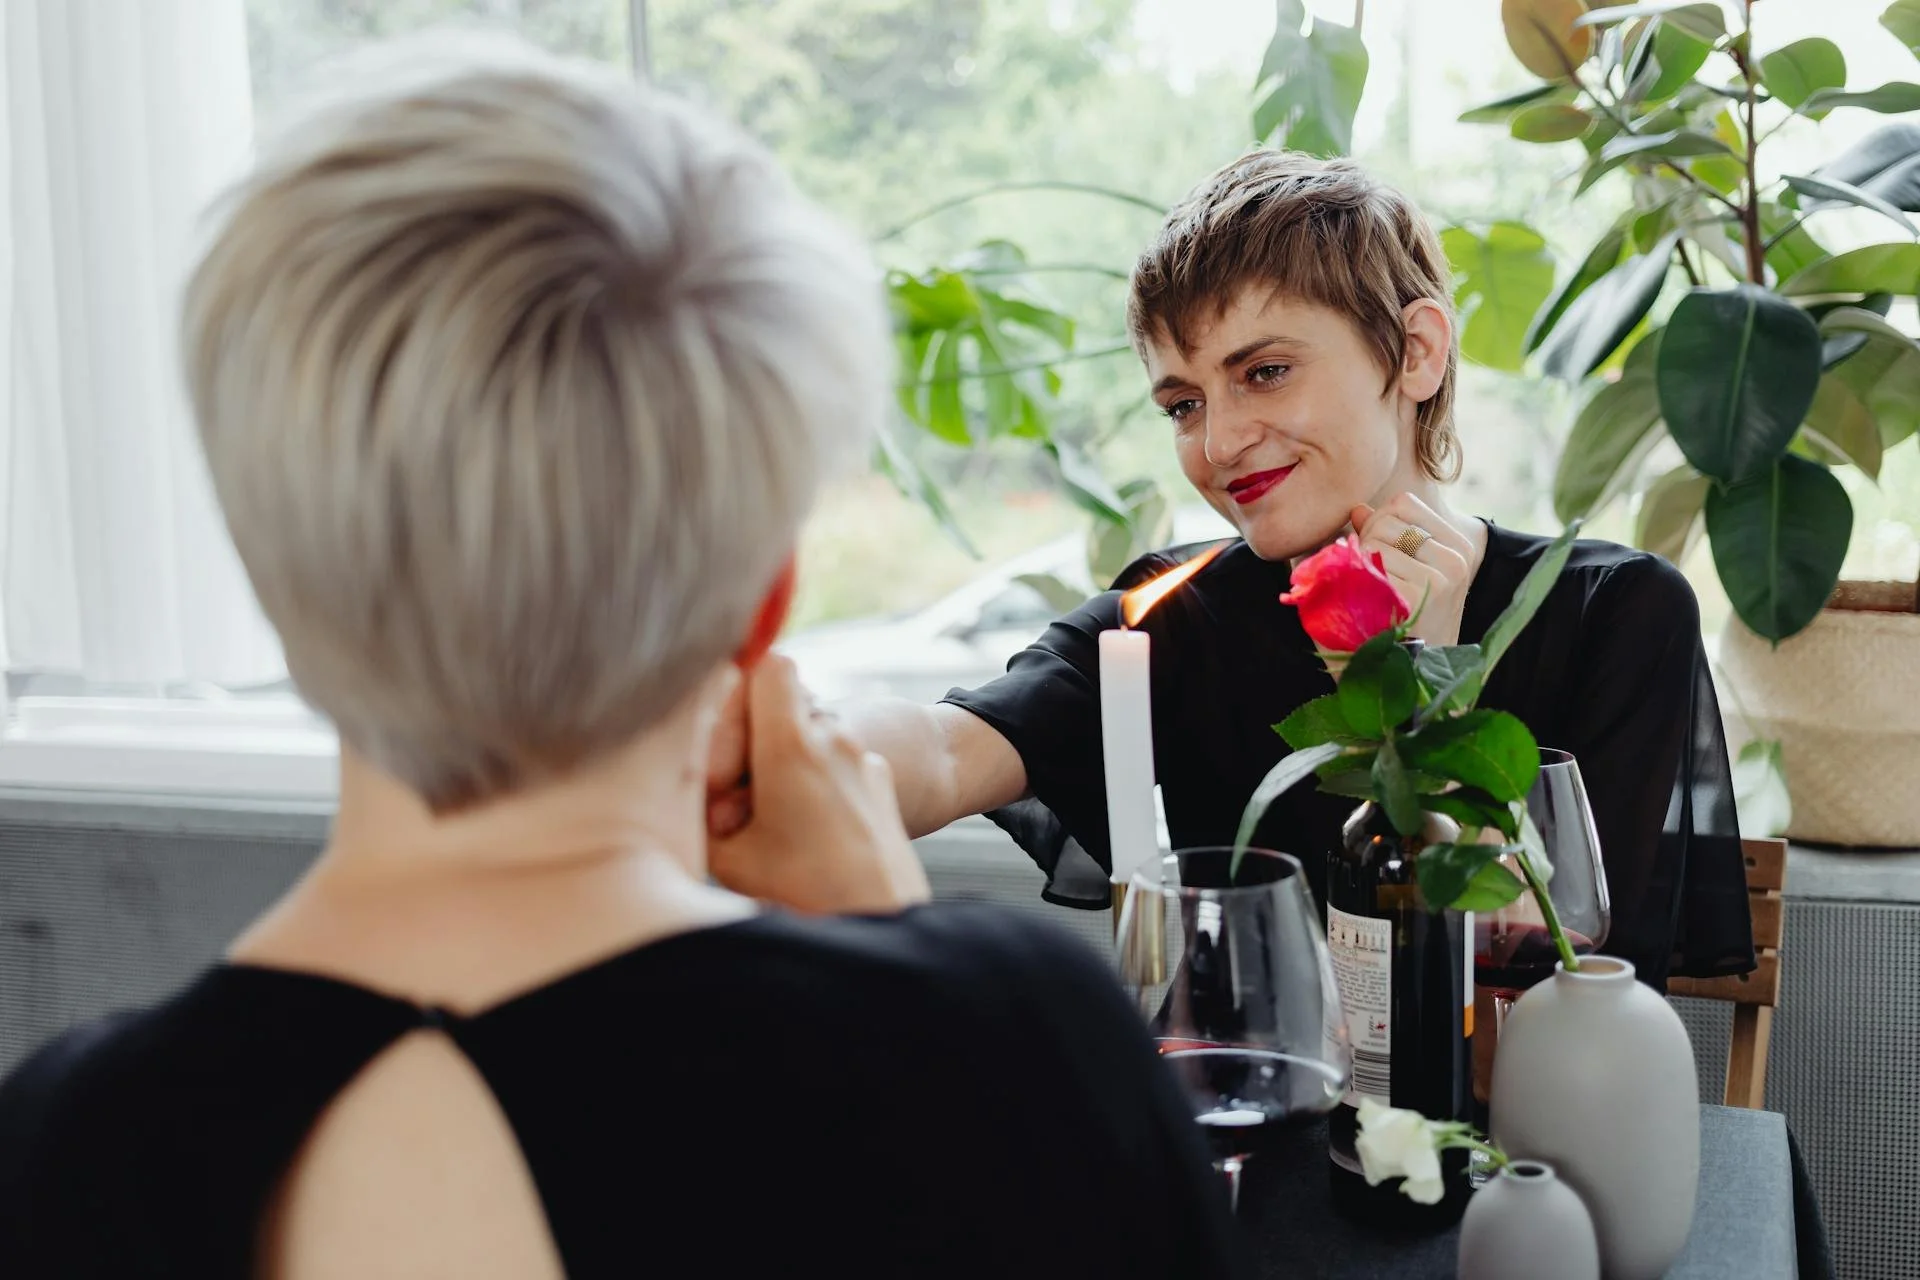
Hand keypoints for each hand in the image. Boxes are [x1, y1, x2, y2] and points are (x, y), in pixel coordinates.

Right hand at [707, 655, 929, 914]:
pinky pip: (833, 758)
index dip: (738, 691)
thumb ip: (697, 809)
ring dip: (780, 763)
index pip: (767, 664)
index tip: (724, 744)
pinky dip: (811, 781)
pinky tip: (803, 831)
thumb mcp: (729, 858)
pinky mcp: (878, 779)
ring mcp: (861, 756)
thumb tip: (687, 782)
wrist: (884, 923)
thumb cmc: (807, 893)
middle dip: (752, 739)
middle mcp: (833, 738)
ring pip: (807, 732)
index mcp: (793, 745)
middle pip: (782, 702)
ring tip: (769, 823)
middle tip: (738, 799)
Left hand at [1351, 495, 1478, 646]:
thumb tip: (1358, 508)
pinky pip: (1370, 566)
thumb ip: (1385, 535)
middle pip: (1386, 520)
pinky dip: (1358, 581)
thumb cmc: (1409, 619)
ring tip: (1371, 592)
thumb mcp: (1409, 572)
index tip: (1379, 551)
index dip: (1380, 521)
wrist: (1416, 674)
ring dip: (1360, 564)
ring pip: (1374, 541)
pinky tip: (1369, 604)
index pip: (1404, 504)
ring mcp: (1441, 577)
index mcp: (1460, 546)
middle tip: (1369, 576)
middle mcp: (1457, 558)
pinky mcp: (1418, 595)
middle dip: (1366, 542)